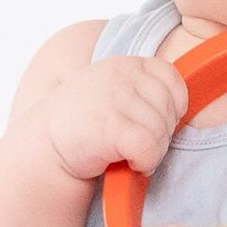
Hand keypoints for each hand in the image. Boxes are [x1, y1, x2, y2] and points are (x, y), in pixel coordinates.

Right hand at [34, 56, 188, 180]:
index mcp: (126, 64)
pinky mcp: (113, 126)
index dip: (172, 106)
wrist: (44, 148)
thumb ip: (141, 88)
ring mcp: (117, 98)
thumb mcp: (111, 91)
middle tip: (136, 145)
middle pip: (170, 109)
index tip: (153, 122)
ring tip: (128, 155)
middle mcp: (122, 75)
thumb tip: (182, 106)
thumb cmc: (82, 124)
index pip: (172, 78)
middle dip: (160, 135)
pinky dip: (144, 163)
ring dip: (152, 153)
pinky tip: (127, 163)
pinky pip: (150, 148)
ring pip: (162, 132)